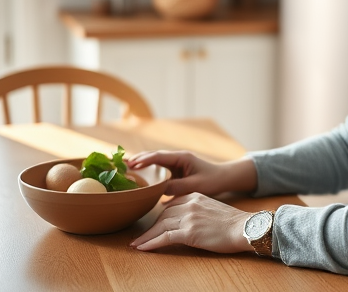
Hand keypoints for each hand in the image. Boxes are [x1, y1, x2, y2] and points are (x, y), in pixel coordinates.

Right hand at [127, 151, 256, 195]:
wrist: (224, 179)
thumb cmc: (213, 180)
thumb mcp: (196, 185)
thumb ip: (179, 187)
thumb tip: (160, 191)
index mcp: (181, 158)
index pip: (158, 156)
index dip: (144, 160)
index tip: (132, 164)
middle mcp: (177, 158)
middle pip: (153, 156)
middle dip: (138, 160)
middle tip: (123, 165)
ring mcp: (175, 164)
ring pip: (155, 162)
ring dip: (142, 164)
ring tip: (126, 169)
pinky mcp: (175, 172)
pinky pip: (159, 170)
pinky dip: (148, 172)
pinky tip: (139, 178)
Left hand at [129, 193, 252, 253]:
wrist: (244, 227)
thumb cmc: (233, 223)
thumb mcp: (212, 209)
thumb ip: (197, 210)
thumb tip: (185, 220)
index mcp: (195, 196)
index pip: (171, 206)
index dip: (160, 218)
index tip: (152, 226)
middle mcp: (189, 204)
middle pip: (163, 215)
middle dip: (150, 227)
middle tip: (140, 238)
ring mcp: (188, 217)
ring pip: (160, 226)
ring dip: (146, 237)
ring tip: (136, 245)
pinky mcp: (189, 232)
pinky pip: (165, 237)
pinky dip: (151, 243)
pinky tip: (142, 248)